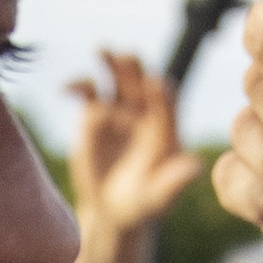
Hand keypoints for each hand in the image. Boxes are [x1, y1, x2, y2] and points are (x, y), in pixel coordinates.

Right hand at [63, 50, 205, 244]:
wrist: (112, 212)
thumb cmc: (142, 206)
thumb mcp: (159, 198)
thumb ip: (175, 182)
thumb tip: (196, 167)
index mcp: (166, 125)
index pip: (166, 100)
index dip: (160, 91)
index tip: (154, 84)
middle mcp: (144, 111)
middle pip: (141, 78)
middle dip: (134, 67)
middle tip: (125, 57)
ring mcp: (118, 109)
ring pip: (115, 76)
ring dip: (110, 61)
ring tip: (101, 50)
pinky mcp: (93, 114)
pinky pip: (87, 91)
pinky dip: (77, 85)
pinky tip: (65, 89)